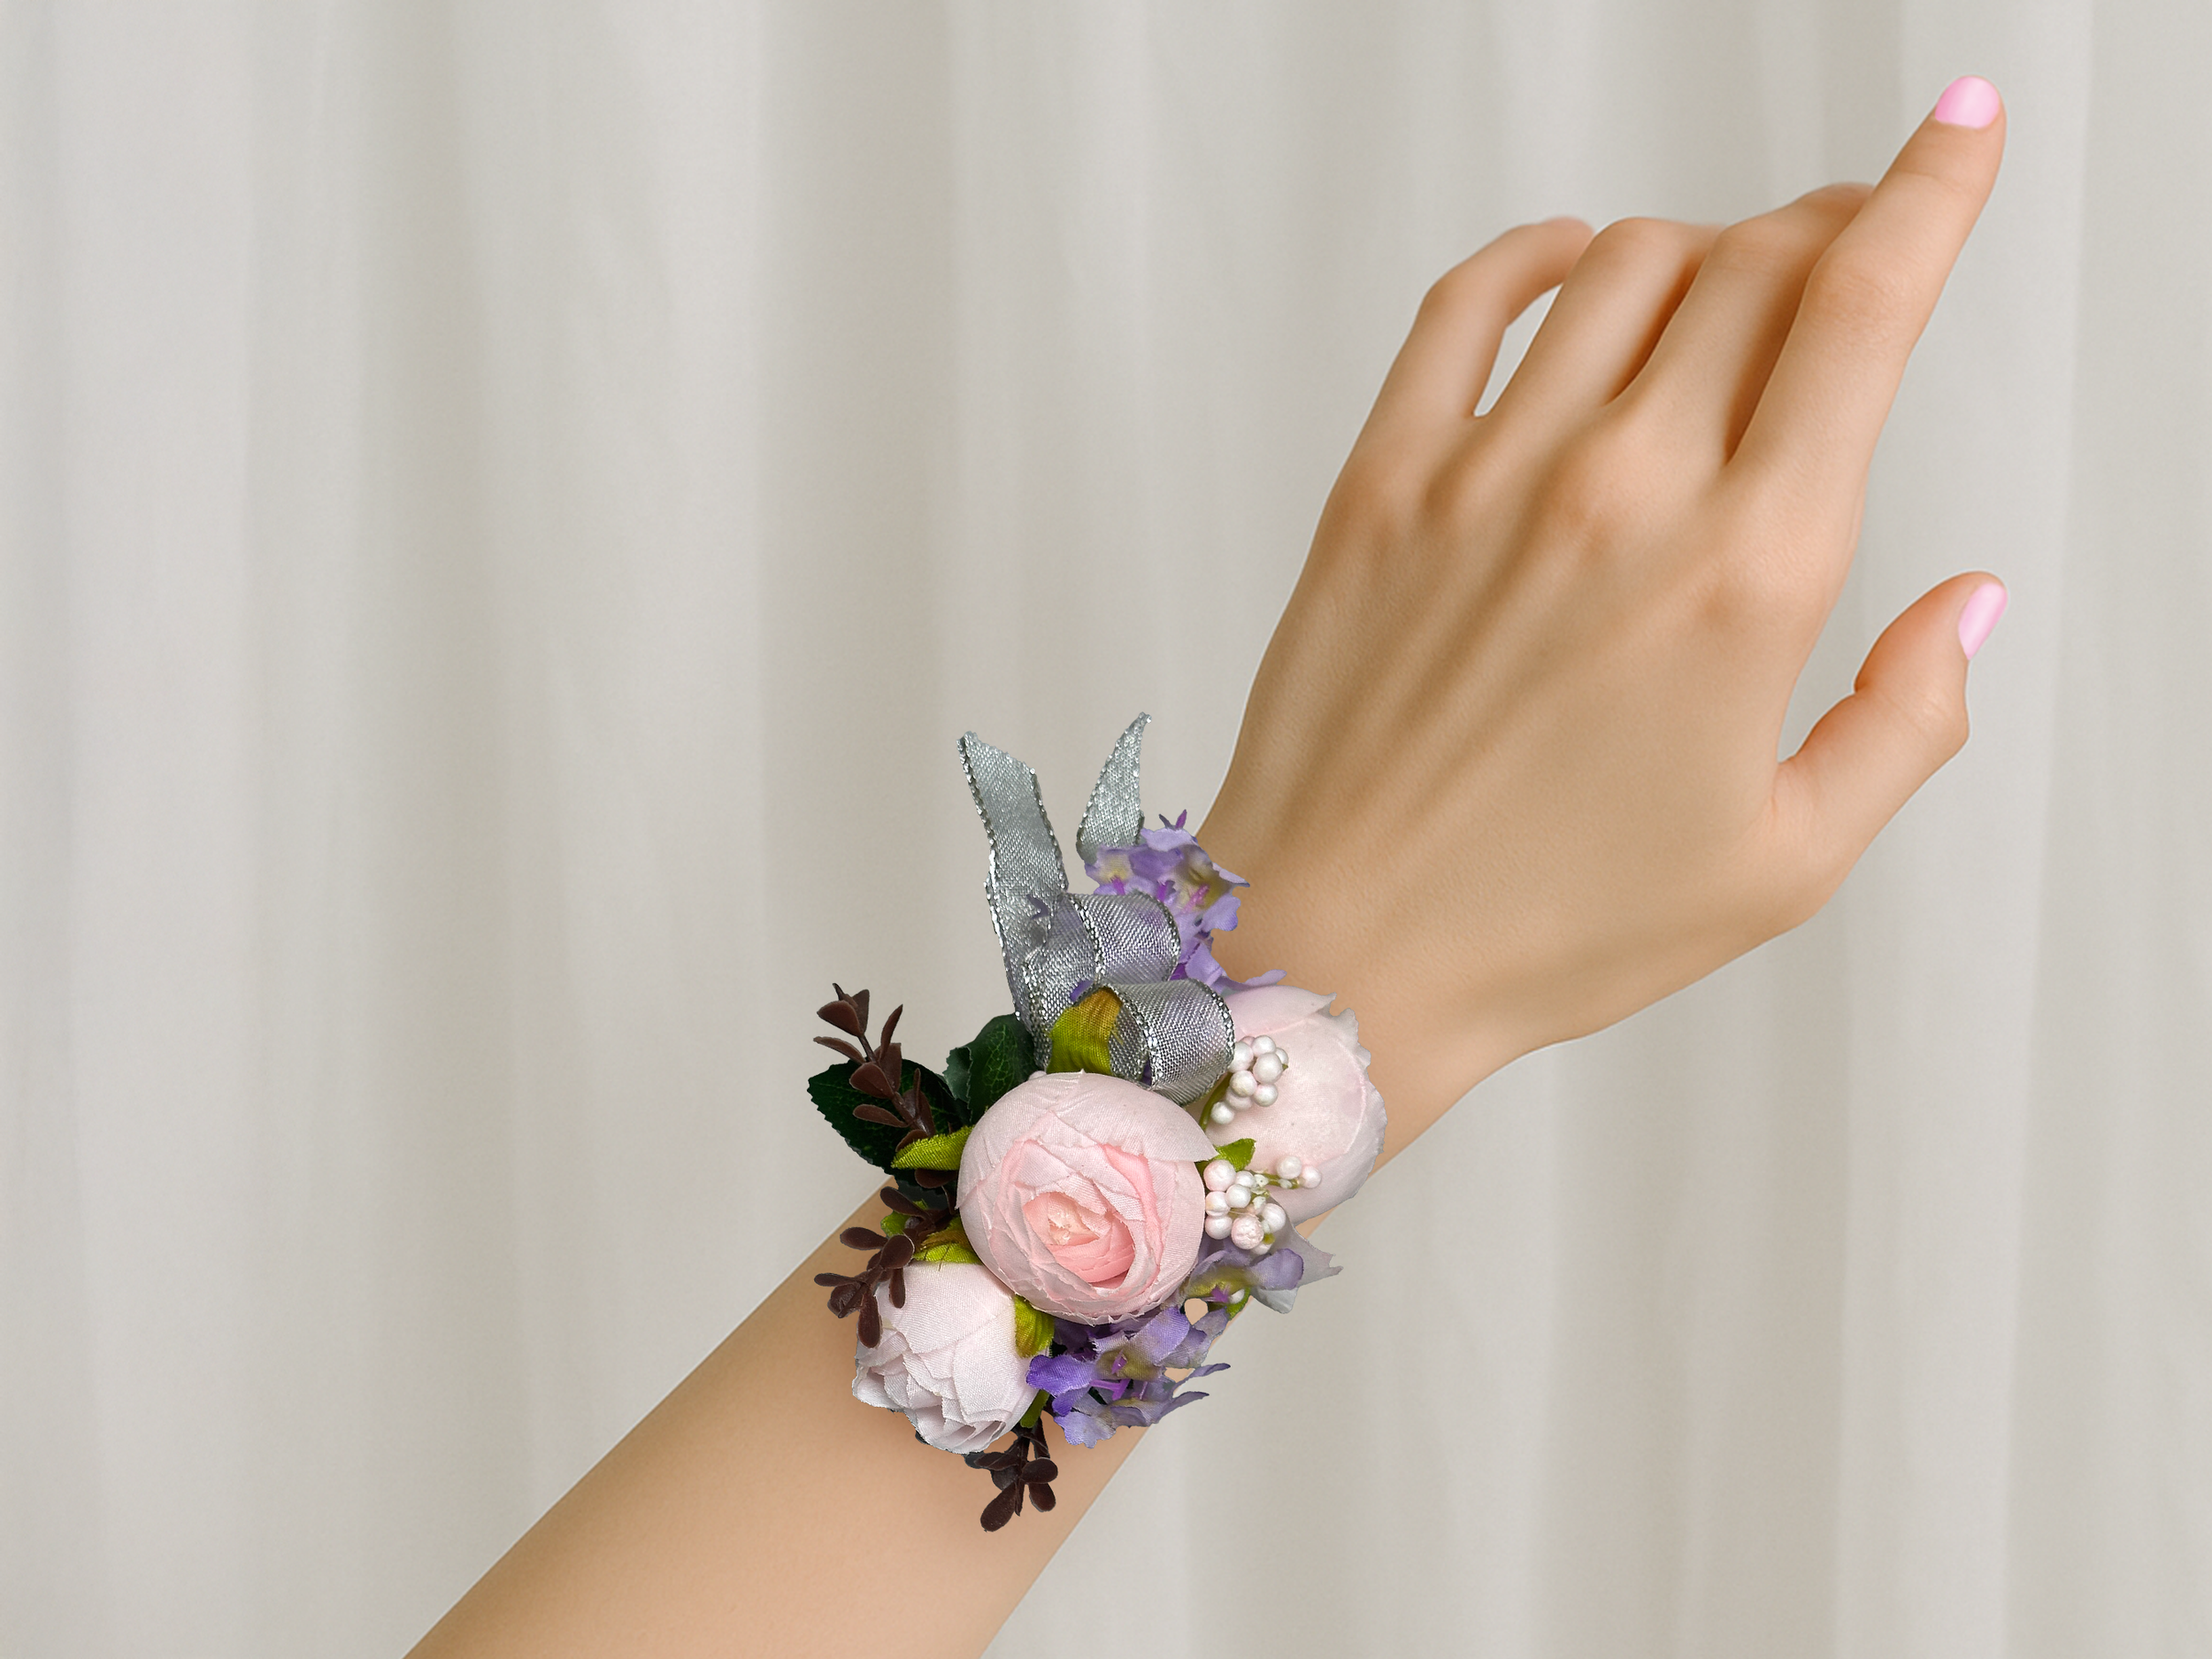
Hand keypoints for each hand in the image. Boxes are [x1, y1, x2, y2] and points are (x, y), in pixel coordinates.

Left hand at [1203, 79, 2007, 1150]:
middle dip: (1829, 228)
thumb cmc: (1552, 927)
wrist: (1341, 955)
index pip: (1863, 310)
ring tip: (1722, 292)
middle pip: (1755, 265)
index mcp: (1748, 577)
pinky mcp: (1381, 484)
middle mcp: (1622, 494)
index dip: (1933, 193)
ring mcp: (1488, 476)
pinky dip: (1536, 255)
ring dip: (1701, 247)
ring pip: (1625, 265)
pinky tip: (1571, 269)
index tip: (1964, 129)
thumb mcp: (1782, 863)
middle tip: (1848, 250)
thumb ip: (1906, 721)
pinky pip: (1464, 303)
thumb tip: (1971, 602)